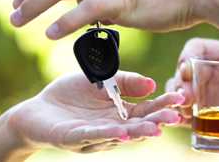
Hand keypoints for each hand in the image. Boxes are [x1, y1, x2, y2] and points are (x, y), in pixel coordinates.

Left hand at [7, 71, 183, 152]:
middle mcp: (111, 126)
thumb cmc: (70, 95)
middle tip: (175, 117)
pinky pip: (92, 135)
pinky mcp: (73, 138)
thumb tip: (152, 85)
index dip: (162, 104)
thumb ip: (126, 81)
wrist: (38, 109)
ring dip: (137, 132)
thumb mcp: (102, 80)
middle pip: (137, 125)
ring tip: (155, 129)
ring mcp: (93, 135)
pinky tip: (122, 132)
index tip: (180, 97)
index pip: (145, 109)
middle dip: (156, 121)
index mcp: (119, 112)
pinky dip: (107, 134)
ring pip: (119, 134)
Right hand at [165, 38, 218, 149]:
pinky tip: (180, 123)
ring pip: (181, 90)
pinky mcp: (209, 113)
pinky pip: (186, 111)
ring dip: (174, 99)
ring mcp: (211, 93)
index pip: (199, 47)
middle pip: (185, 69)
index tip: (185, 72)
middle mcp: (217, 72)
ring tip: (182, 113)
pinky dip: (177, 115)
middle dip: (179, 82)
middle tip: (186, 100)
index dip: (187, 56)